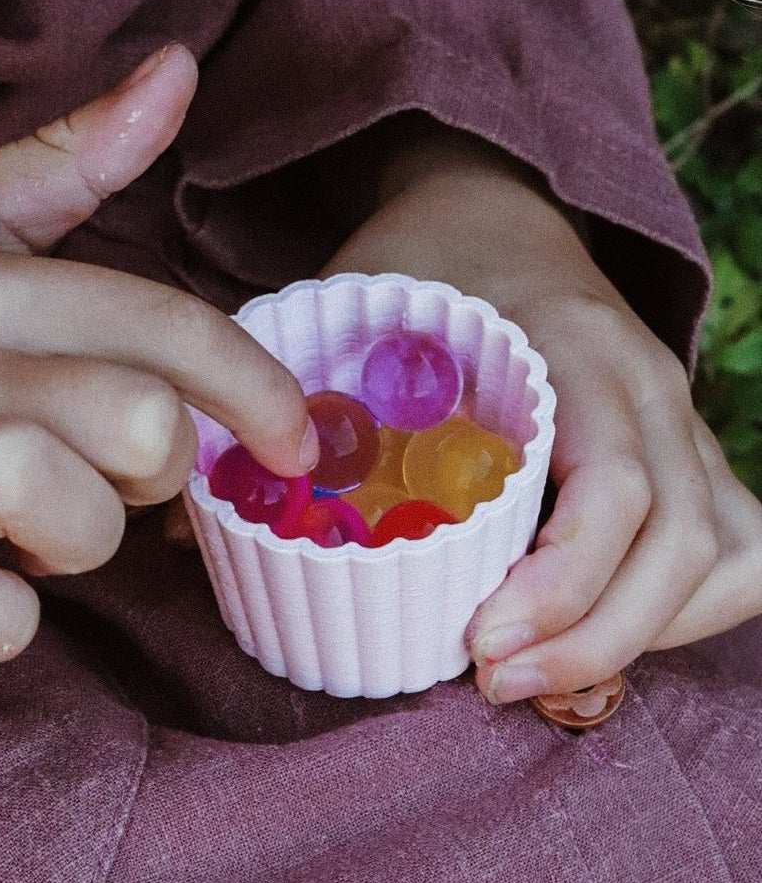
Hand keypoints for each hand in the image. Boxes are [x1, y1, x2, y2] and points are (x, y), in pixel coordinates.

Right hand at [0, 46, 313, 665]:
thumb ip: (64, 160)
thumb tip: (179, 68)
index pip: (158, 323)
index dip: (255, 387)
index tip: (294, 439)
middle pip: (131, 418)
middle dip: (158, 471)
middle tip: (110, 479)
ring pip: (53, 506)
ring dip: (80, 547)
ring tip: (34, 538)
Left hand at [322, 121, 761, 702]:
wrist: (490, 199)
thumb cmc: (416, 261)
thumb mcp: (346, 302)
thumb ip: (281, 396)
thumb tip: (177, 520)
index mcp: (571, 340)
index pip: (618, 487)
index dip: (564, 586)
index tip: (479, 645)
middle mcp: (646, 381)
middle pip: (683, 544)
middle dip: (595, 638)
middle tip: (489, 683)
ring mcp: (678, 415)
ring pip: (720, 555)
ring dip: (639, 636)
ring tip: (536, 681)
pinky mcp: (685, 448)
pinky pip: (735, 547)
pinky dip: (687, 611)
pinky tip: (609, 643)